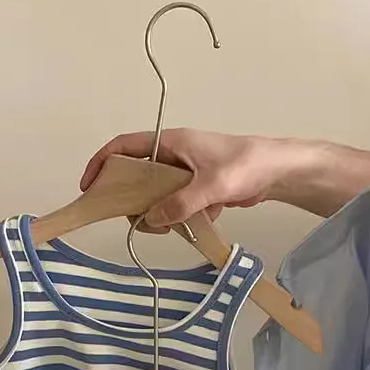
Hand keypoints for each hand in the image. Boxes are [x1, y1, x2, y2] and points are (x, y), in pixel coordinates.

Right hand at [80, 129, 298, 228]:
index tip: (90, 186)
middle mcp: (174, 155)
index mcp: (171, 142)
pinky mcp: (198, 188)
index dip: (102, 163)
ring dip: (160, 211)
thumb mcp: (210, 187)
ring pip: (158, 194)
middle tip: (133, 218)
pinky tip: (199, 222)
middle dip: (133, 198)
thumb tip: (150, 221)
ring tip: (170, 226)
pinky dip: (182, 216)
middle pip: (138, 175)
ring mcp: (186, 172)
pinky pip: (178, 204)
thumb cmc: (246, 166)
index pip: (124, 146)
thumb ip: (179, 204)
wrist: (279, 171)